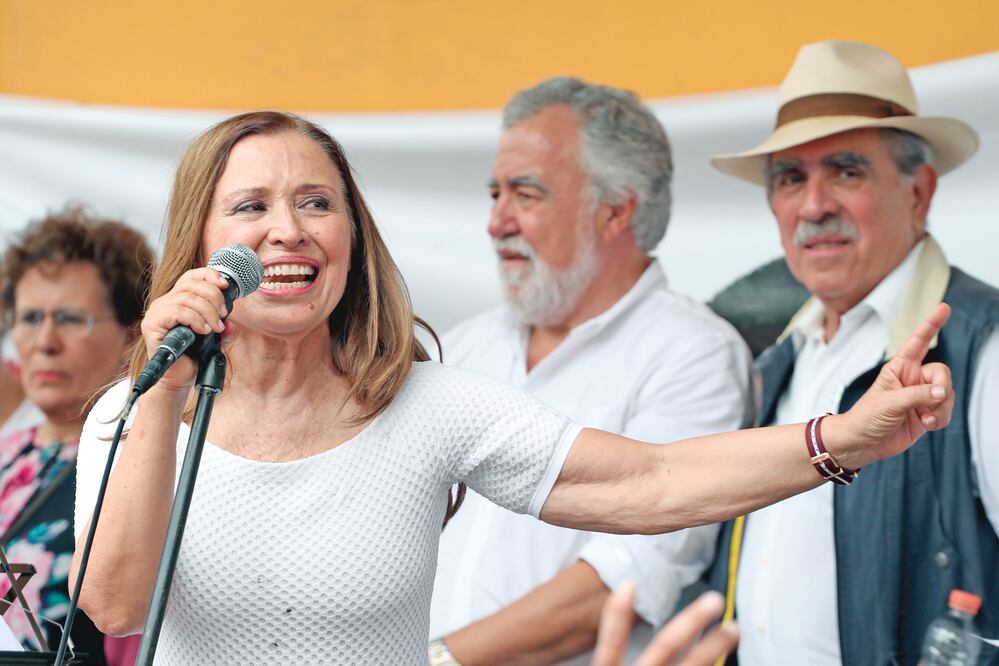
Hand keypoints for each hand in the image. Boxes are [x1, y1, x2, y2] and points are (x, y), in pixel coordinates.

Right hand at [139, 267, 230, 393]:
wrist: (179, 378)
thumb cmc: (194, 356)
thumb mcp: (216, 339)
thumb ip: (225, 330)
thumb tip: (232, 325)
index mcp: (179, 299)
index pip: (192, 276)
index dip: (210, 275)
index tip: (226, 286)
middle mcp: (165, 302)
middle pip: (191, 284)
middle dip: (213, 297)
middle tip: (223, 315)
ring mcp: (156, 312)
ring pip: (186, 298)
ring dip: (207, 311)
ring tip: (215, 328)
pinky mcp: (152, 325)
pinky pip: (177, 312)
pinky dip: (195, 319)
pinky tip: (203, 330)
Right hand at [592, 583, 737, 665]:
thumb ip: (609, 660)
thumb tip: (594, 646)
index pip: (611, 645)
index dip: (618, 615)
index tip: (629, 584)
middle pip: (665, 647)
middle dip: (691, 621)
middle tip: (715, 600)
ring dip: (715, 646)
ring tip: (734, 629)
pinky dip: (716, 665)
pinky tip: (727, 657)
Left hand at [832, 303, 953, 469]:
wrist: (861, 443)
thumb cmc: (866, 417)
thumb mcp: (888, 403)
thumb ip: (917, 395)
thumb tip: (943, 392)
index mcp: (899, 368)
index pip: (918, 342)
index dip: (931, 325)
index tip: (944, 307)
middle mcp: (912, 379)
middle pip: (942, 373)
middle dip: (941, 389)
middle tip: (930, 403)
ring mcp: (920, 397)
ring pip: (947, 395)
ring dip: (940, 409)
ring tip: (923, 419)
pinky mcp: (927, 413)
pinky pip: (946, 411)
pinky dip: (940, 419)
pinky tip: (926, 424)